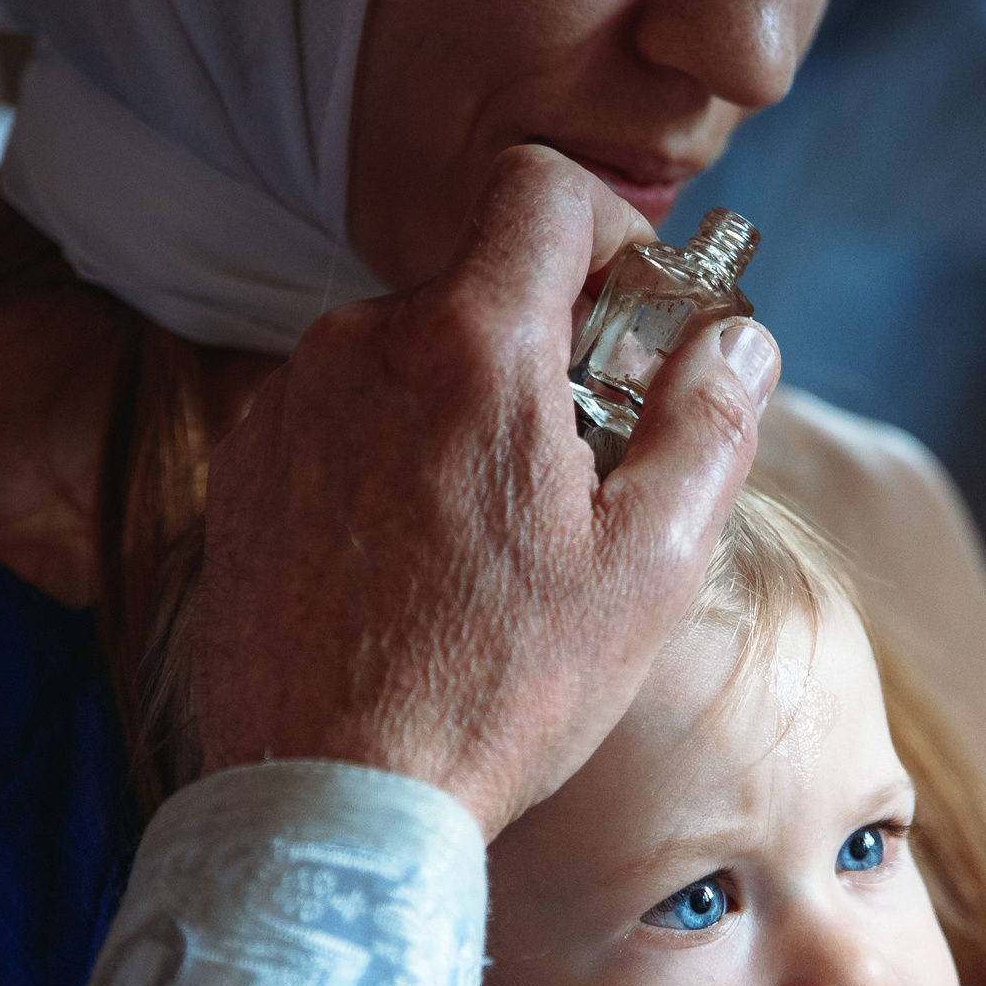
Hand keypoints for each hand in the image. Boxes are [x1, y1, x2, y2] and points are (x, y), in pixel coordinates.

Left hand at [191, 145, 782, 834]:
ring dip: (466, 411)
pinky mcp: (244, 472)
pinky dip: (390, 460)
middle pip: (477, 284)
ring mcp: (288, 408)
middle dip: (548, 349)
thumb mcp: (650, 568)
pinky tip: (418, 566)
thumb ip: (708, 426)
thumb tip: (740, 342)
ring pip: (407, 357)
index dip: (605, 230)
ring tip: (495, 540)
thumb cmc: (497, 689)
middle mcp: (359, 347)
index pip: (538, 188)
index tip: (633, 318)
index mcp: (470, 348)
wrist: (327, 797)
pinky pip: (340, 420)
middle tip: (586, 467)